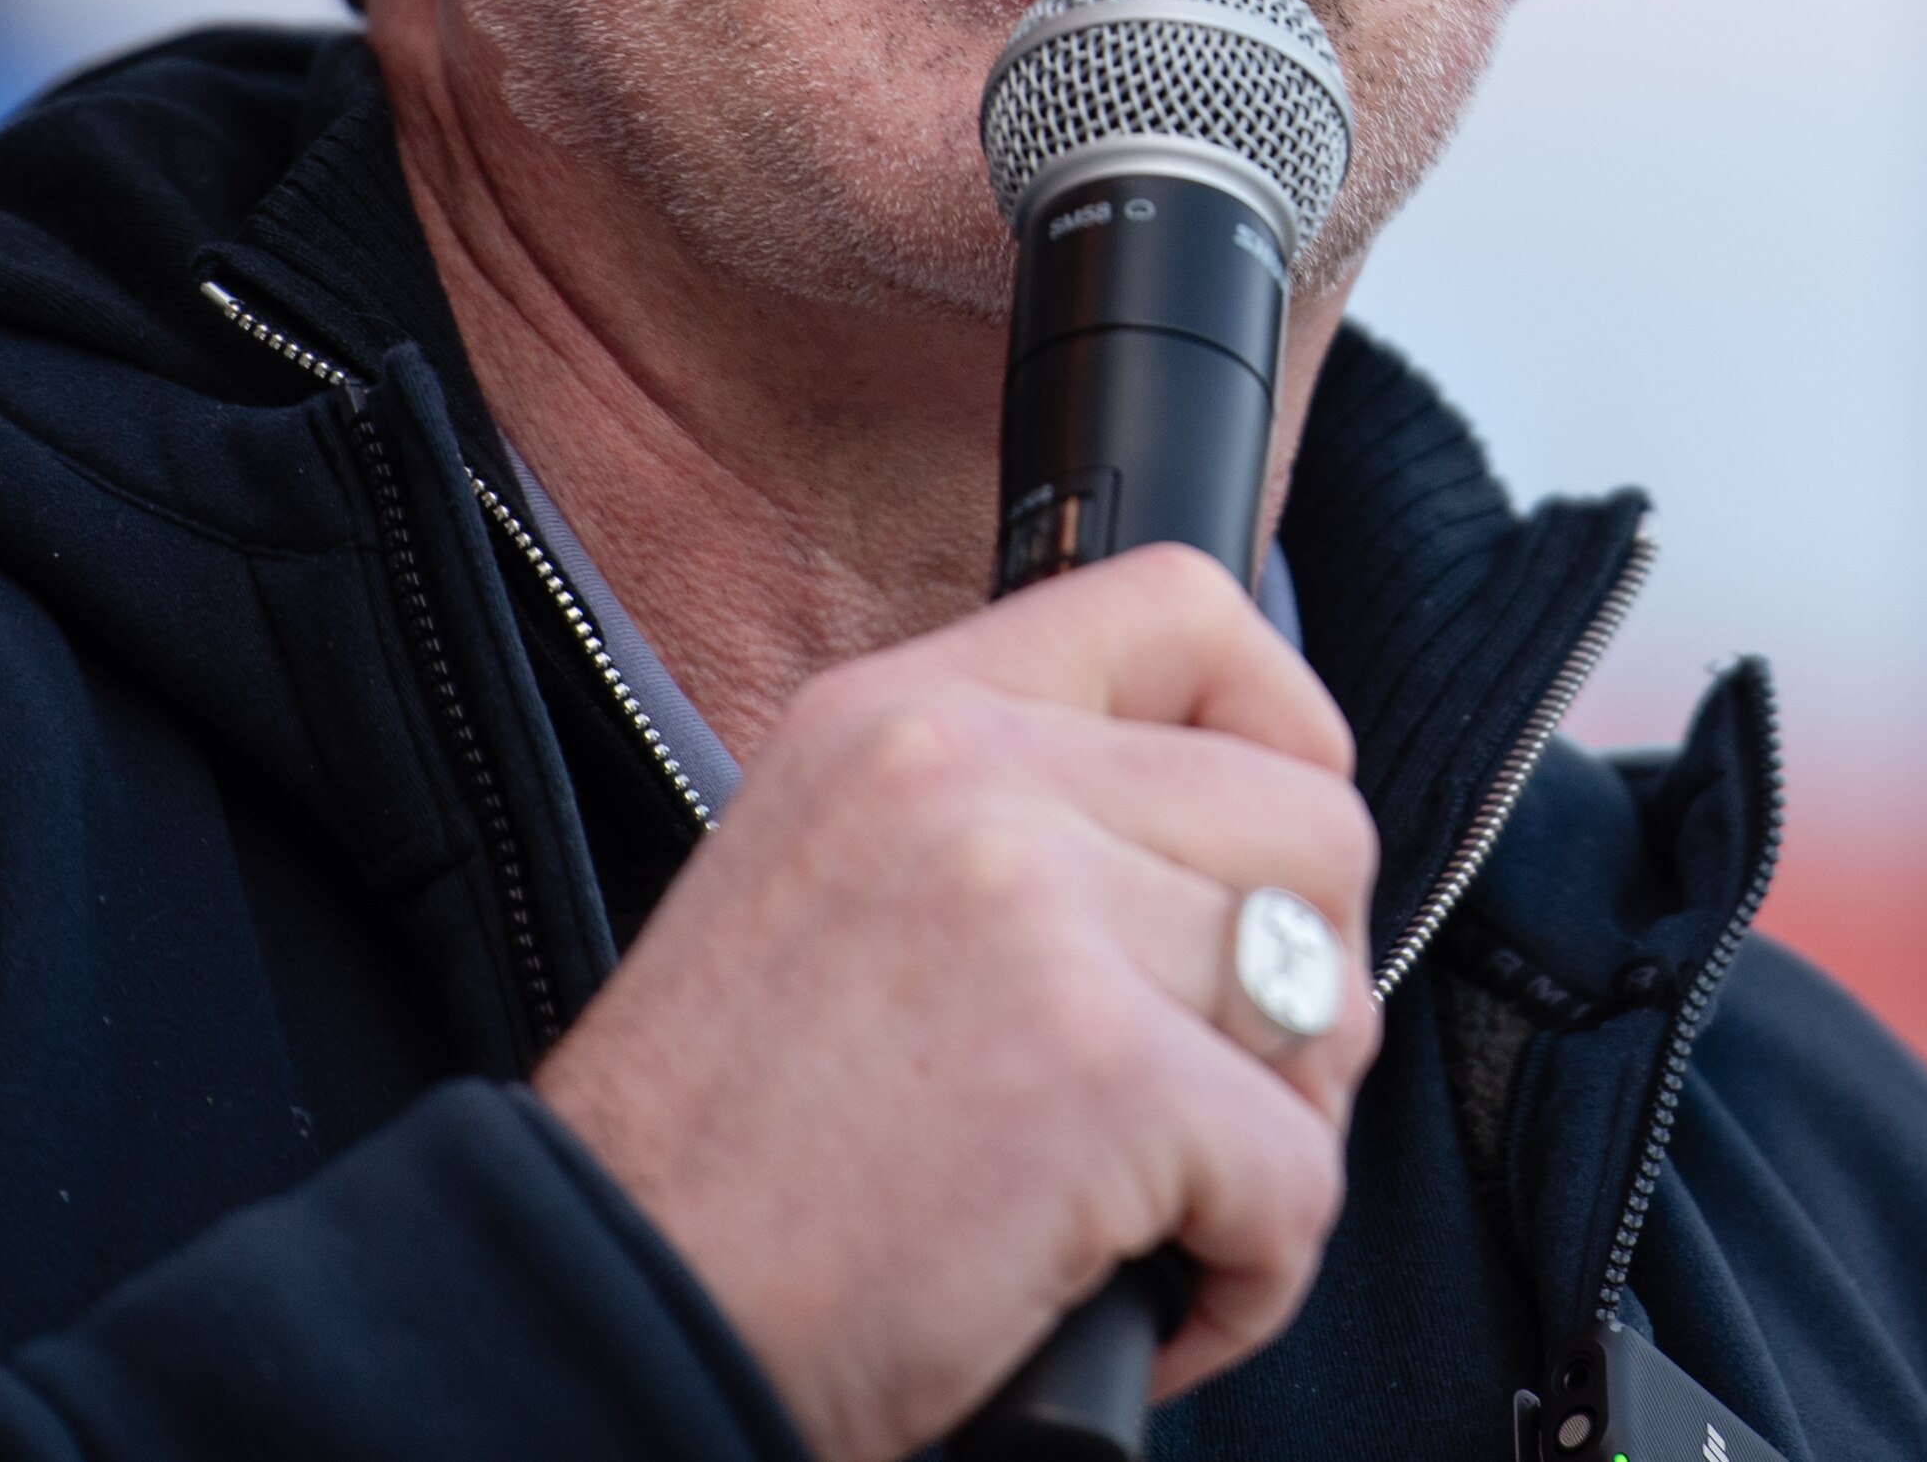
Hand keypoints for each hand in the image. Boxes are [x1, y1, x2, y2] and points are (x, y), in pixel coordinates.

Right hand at [530, 545, 1381, 1461]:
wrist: (601, 1317)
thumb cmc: (721, 1156)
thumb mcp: (827, 881)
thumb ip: (1003, 820)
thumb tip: (1228, 852)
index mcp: (902, 714)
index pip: (1186, 608)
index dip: (1287, 732)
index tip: (1269, 862)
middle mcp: (970, 778)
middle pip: (1312, 822)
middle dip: (1304, 982)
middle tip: (1209, 1096)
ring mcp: (1038, 917)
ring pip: (1325, 999)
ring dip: (1279, 1136)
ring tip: (1160, 1207)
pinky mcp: (1098, 1078)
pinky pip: (1300, 1178)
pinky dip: (1256, 1276)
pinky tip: (1149, 1304)